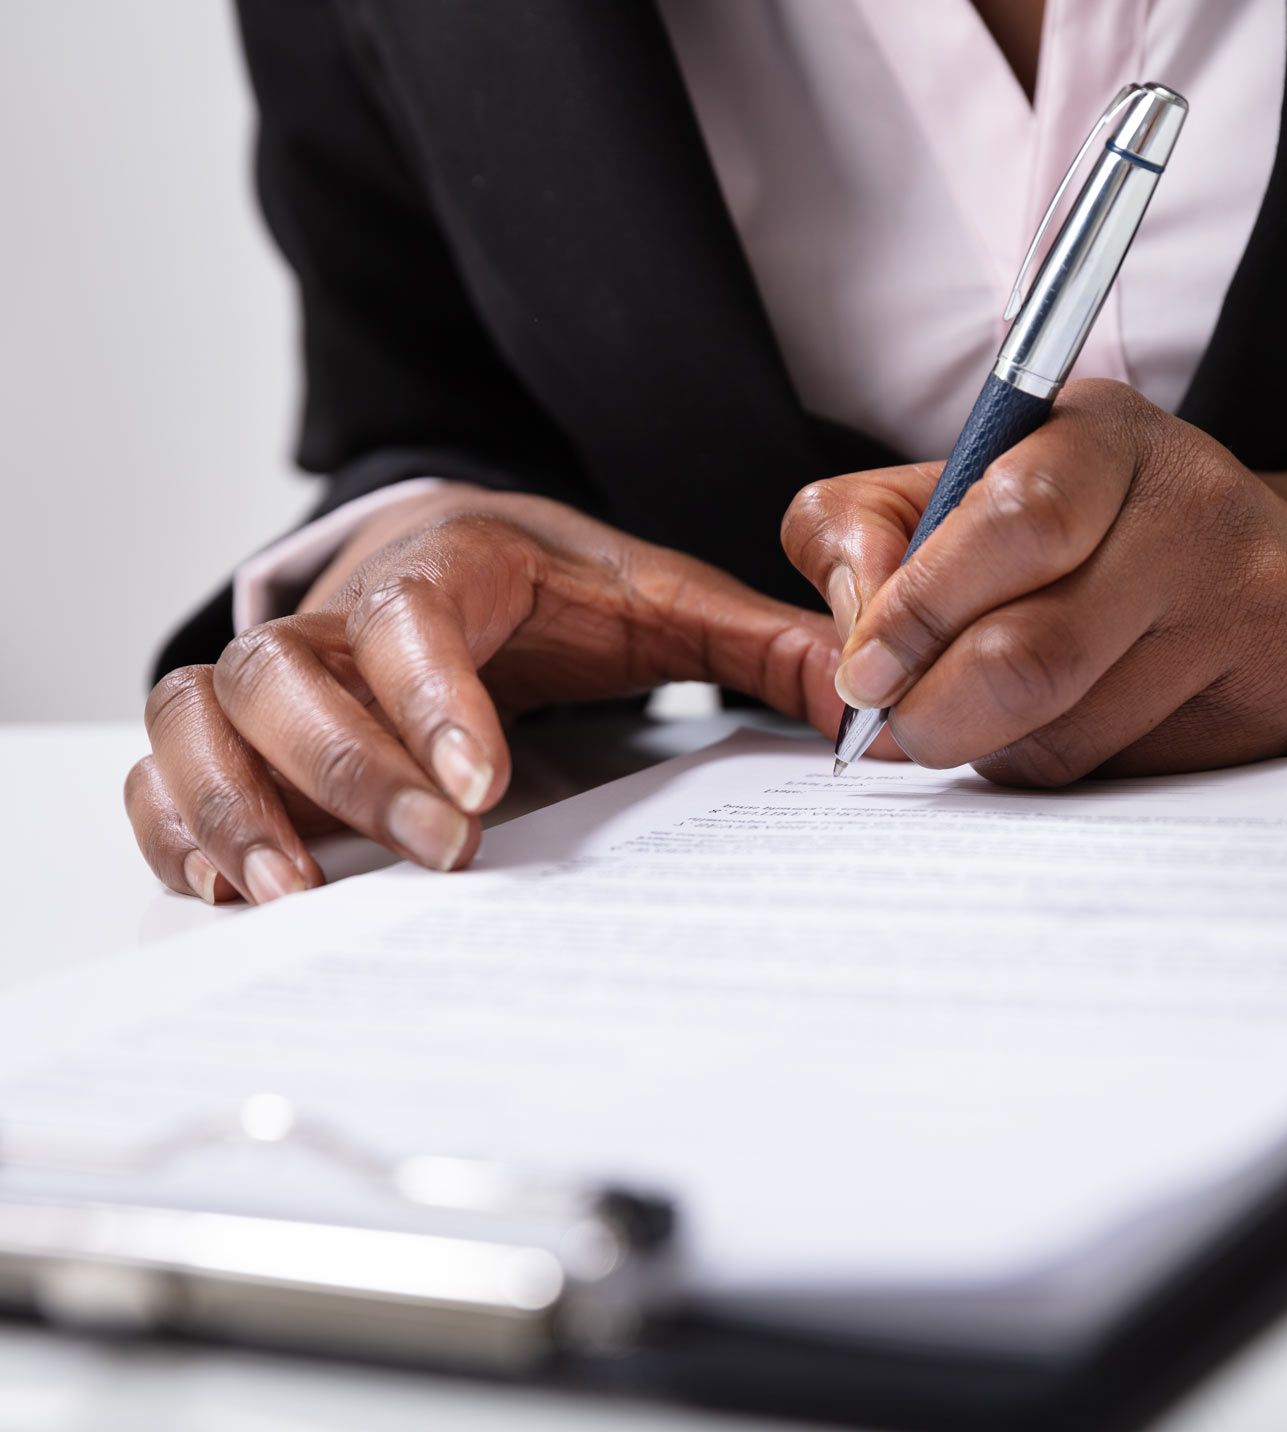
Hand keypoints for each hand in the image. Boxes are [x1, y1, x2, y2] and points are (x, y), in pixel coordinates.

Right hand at [128, 486, 842, 902]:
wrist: (456, 542)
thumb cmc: (555, 584)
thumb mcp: (660, 599)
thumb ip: (760, 642)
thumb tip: (864, 698)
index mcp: (448, 567)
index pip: (411, 617)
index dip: (430, 699)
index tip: (482, 789)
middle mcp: (341, 614)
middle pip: (285, 675)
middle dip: (350, 770)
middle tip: (441, 856)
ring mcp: (277, 668)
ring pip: (199, 716)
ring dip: (232, 804)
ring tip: (288, 897)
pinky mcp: (238, 726)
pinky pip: (163, 764)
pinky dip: (174, 822)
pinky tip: (229, 886)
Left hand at [782, 380, 1286, 784]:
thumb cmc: (1091, 534)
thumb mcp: (963, 486)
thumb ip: (861, 529)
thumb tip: (847, 638)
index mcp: (1101, 432)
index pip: (1013, 522)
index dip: (919, 611)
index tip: (863, 671)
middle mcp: (1192, 508)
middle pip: (1030, 655)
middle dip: (934, 713)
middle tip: (900, 726)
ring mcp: (1244, 608)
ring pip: (1065, 736)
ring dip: (996, 748)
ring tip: (998, 711)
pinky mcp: (1270, 702)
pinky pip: (1120, 777)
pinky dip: (1066, 770)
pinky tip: (1080, 724)